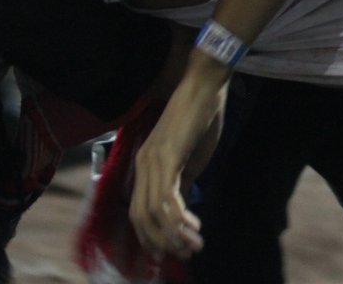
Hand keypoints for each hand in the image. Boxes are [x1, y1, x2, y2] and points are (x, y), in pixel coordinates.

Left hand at [129, 62, 225, 259]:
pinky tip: (193, 227)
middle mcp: (142, 164)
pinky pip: (166, 198)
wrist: (205, 88)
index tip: (170, 252)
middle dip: (162, 242)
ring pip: (152, 212)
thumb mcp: (189, 158)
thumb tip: (180, 208)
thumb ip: (181, 181)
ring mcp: (152, 160)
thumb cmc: (200, 119)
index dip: (151, 236)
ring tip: (194, 245)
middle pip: (140, 217)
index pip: (137, 211)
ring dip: (173, 235)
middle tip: (185, 254)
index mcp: (145, 164)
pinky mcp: (166, 157)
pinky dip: (179, 219)